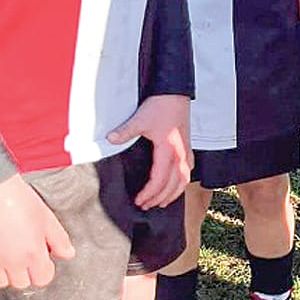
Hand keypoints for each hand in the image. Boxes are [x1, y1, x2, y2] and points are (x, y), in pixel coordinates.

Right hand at [0, 175, 74, 289]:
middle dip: (26, 272)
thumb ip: (59, 239)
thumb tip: (68, 253)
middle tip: (24, 256)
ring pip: (1, 282)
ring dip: (6, 273)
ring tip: (8, 256)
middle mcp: (12, 260)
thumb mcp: (46, 218)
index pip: (43, 279)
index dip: (44, 270)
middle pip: (22, 283)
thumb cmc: (17, 198)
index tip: (42, 263)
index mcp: (33, 252)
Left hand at [108, 94, 191, 208]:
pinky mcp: (188, 147)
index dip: (149, 193)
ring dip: (174, 193)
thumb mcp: (140, 120)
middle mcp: (180, 154)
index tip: (139, 201)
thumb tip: (111, 139)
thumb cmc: (161, 106)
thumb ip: (125, 132)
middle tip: (147, 205)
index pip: (159, 180)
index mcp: (168, 151)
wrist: (176, 93)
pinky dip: (183, 181)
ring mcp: (186, 151)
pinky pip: (189, 170)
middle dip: (159, 198)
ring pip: (184, 180)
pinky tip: (178, 183)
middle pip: (173, 185)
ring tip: (163, 202)